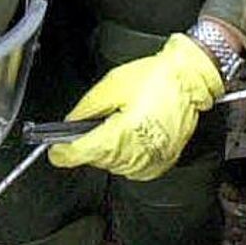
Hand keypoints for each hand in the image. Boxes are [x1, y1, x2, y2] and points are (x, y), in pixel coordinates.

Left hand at [46, 32, 222, 180]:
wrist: (191, 79)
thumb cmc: (158, 78)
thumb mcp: (111, 85)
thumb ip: (85, 109)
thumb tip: (70, 124)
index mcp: (119, 135)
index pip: (78, 154)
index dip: (61, 152)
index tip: (55, 149)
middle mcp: (134, 154)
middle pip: (94, 160)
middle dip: (90, 142)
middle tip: (100, 120)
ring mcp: (149, 162)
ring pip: (112, 165)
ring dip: (108, 149)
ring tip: (121, 122)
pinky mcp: (161, 163)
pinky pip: (132, 166)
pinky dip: (126, 154)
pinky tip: (133, 134)